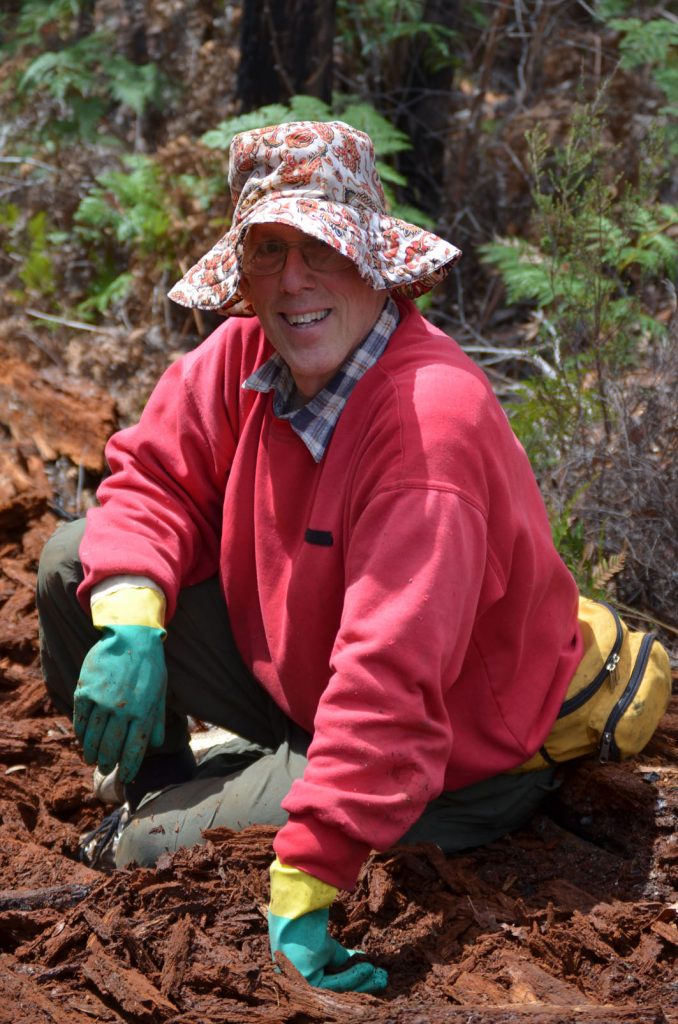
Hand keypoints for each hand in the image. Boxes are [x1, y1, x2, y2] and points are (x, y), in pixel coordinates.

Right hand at [73, 624, 166, 783]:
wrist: (131, 637)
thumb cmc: (150, 666)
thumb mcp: (159, 692)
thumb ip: (157, 719)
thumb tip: (156, 744)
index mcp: (143, 713)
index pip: (135, 750)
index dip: (129, 767)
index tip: (125, 777)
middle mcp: (122, 710)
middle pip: (111, 748)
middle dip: (109, 763)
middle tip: (106, 769)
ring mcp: (102, 702)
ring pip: (94, 738)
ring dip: (92, 752)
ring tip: (92, 759)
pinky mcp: (85, 692)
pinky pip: (81, 720)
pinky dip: (81, 734)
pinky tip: (83, 740)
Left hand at [268, 858, 387, 992]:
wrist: (296, 912)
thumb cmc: (306, 922)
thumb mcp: (327, 946)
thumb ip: (340, 959)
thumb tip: (360, 964)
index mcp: (301, 971)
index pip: (332, 980)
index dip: (353, 978)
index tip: (371, 973)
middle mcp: (301, 979)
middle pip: (337, 987)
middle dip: (362, 984)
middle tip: (382, 979)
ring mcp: (303, 981)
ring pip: (339, 987)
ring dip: (362, 981)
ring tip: (379, 975)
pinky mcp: (308, 980)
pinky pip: (336, 983)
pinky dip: (354, 976)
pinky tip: (369, 969)